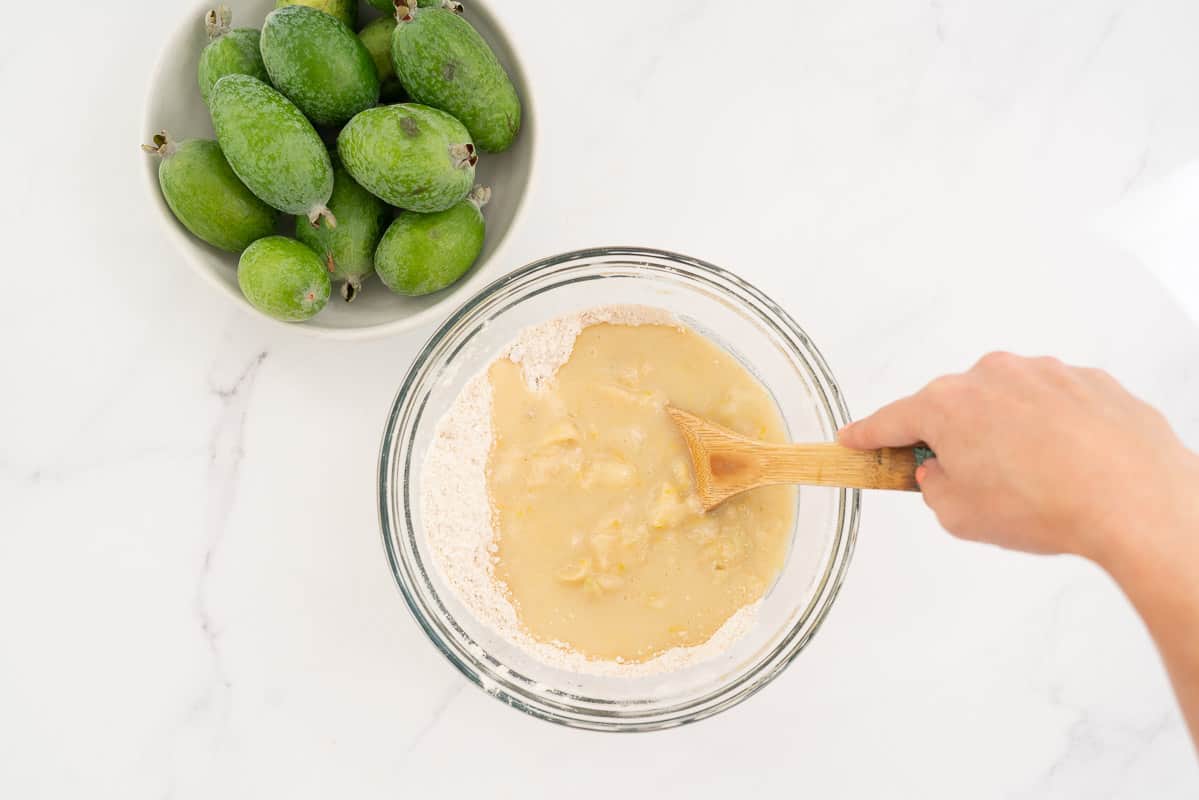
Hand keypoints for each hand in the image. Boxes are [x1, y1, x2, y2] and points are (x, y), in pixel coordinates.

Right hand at [838, 352, 1197, 565]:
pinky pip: (1054, 405)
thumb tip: (944, 473)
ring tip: (1037, 482)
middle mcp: (992, 376)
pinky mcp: (1089, 381)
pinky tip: (1070, 467)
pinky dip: (1054, 431)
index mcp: (947, 405)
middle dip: (955, 441)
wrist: (1135, 500)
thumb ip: (935, 489)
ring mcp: (1044, 373)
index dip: (867, 435)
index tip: (853, 439)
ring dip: (1008, 435)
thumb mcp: (960, 516)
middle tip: (973, 484)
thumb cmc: (1048, 506)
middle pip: (953, 408)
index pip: (891, 420)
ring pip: (1007, 404)